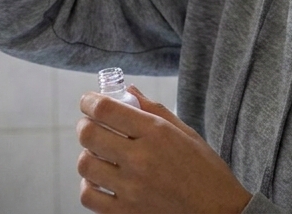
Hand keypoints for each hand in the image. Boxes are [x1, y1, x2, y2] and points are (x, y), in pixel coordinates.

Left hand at [75, 86, 252, 213]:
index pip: (106, 109)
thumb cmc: (206, 172)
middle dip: (86, 125)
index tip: (88, 101)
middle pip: (89, 134)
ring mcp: (132, 189)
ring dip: (88, 156)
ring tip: (100, 156)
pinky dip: (90, 186)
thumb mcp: (186, 133)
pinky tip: (102, 181)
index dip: (89, 101)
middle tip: (92, 126)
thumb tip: (128, 91)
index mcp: (157, 134)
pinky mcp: (126, 213)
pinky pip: (89, 197)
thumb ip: (154, 111)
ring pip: (85, 165)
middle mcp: (141, 159)